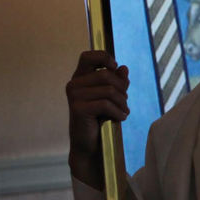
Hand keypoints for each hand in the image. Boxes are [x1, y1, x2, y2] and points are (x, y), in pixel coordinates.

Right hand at [65, 50, 129, 189]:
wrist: (91, 143)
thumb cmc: (101, 117)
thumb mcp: (112, 96)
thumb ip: (117, 81)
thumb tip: (123, 68)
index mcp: (81, 77)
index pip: (88, 56)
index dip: (104, 57)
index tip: (115, 67)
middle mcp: (74, 84)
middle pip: (107, 75)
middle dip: (122, 89)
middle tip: (125, 102)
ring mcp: (74, 96)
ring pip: (109, 90)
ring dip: (122, 102)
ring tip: (123, 111)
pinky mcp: (78, 108)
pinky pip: (106, 104)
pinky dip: (118, 112)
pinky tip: (121, 118)